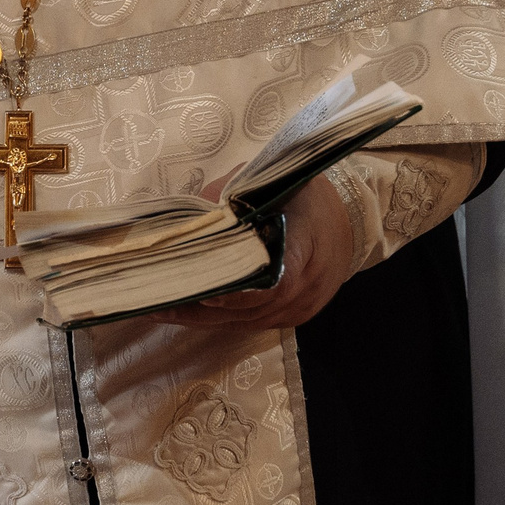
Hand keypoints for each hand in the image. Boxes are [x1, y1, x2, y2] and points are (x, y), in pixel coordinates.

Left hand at [145, 173, 353, 331]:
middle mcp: (306, 285)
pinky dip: (218, 319)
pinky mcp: (293, 316)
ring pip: (245, 321)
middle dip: (200, 308)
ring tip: (157, 309)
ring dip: (201, 318)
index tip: (204, 293)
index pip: (277, 282)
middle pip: (250, 308)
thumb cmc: (304, 196)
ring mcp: (301, 306)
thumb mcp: (273, 181)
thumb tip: (191, 210)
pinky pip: (250, 324)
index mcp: (305, 244)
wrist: (350, 220)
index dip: (240, 293)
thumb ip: (232, 194)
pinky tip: (186, 312)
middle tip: (154, 301)